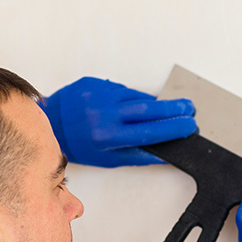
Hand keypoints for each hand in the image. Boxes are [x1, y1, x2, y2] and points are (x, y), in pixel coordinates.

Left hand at [40, 77, 196, 167]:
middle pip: (149, 109)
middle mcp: (104, 114)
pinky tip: (141, 103)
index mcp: (108, 136)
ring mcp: (99, 95)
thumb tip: (164, 153)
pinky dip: (134, 97)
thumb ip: (138, 155)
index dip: (172, 128)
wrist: (52, 124)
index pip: (149, 131)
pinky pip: (123, 90)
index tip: (188, 125)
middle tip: (190, 108)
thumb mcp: (108, 158)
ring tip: (171, 108)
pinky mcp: (95, 83)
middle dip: (173, 109)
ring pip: (137, 97)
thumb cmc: (78, 145)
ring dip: (156, 103)